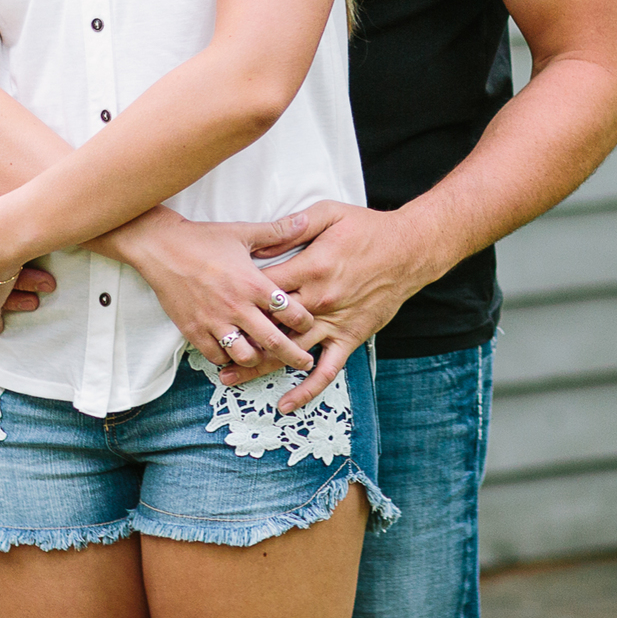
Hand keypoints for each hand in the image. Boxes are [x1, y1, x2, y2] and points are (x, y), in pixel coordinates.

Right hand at [105, 209, 319, 379]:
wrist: (158, 245)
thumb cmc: (201, 238)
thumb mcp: (241, 232)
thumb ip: (276, 231)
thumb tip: (305, 220)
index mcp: (252, 283)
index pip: (292, 312)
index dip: (305, 322)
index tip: (306, 324)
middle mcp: (236, 306)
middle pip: (275, 342)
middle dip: (295, 356)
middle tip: (304, 362)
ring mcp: (213, 320)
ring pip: (245, 356)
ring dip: (258, 359)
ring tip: (262, 355)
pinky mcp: (192, 329)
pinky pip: (215, 355)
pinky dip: (226, 357)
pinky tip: (230, 350)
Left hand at [231, 198, 436, 411]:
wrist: (410, 250)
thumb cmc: (367, 228)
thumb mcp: (327, 214)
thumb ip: (292, 226)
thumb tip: (262, 239)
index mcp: (309, 268)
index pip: (262, 289)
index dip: (237, 296)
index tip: (212, 301)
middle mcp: (319, 301)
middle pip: (270, 324)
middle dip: (237, 338)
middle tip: (207, 351)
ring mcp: (335, 323)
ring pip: (291, 351)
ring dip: (259, 366)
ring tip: (230, 378)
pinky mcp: (351, 338)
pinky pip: (328, 369)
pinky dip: (307, 388)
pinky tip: (287, 403)